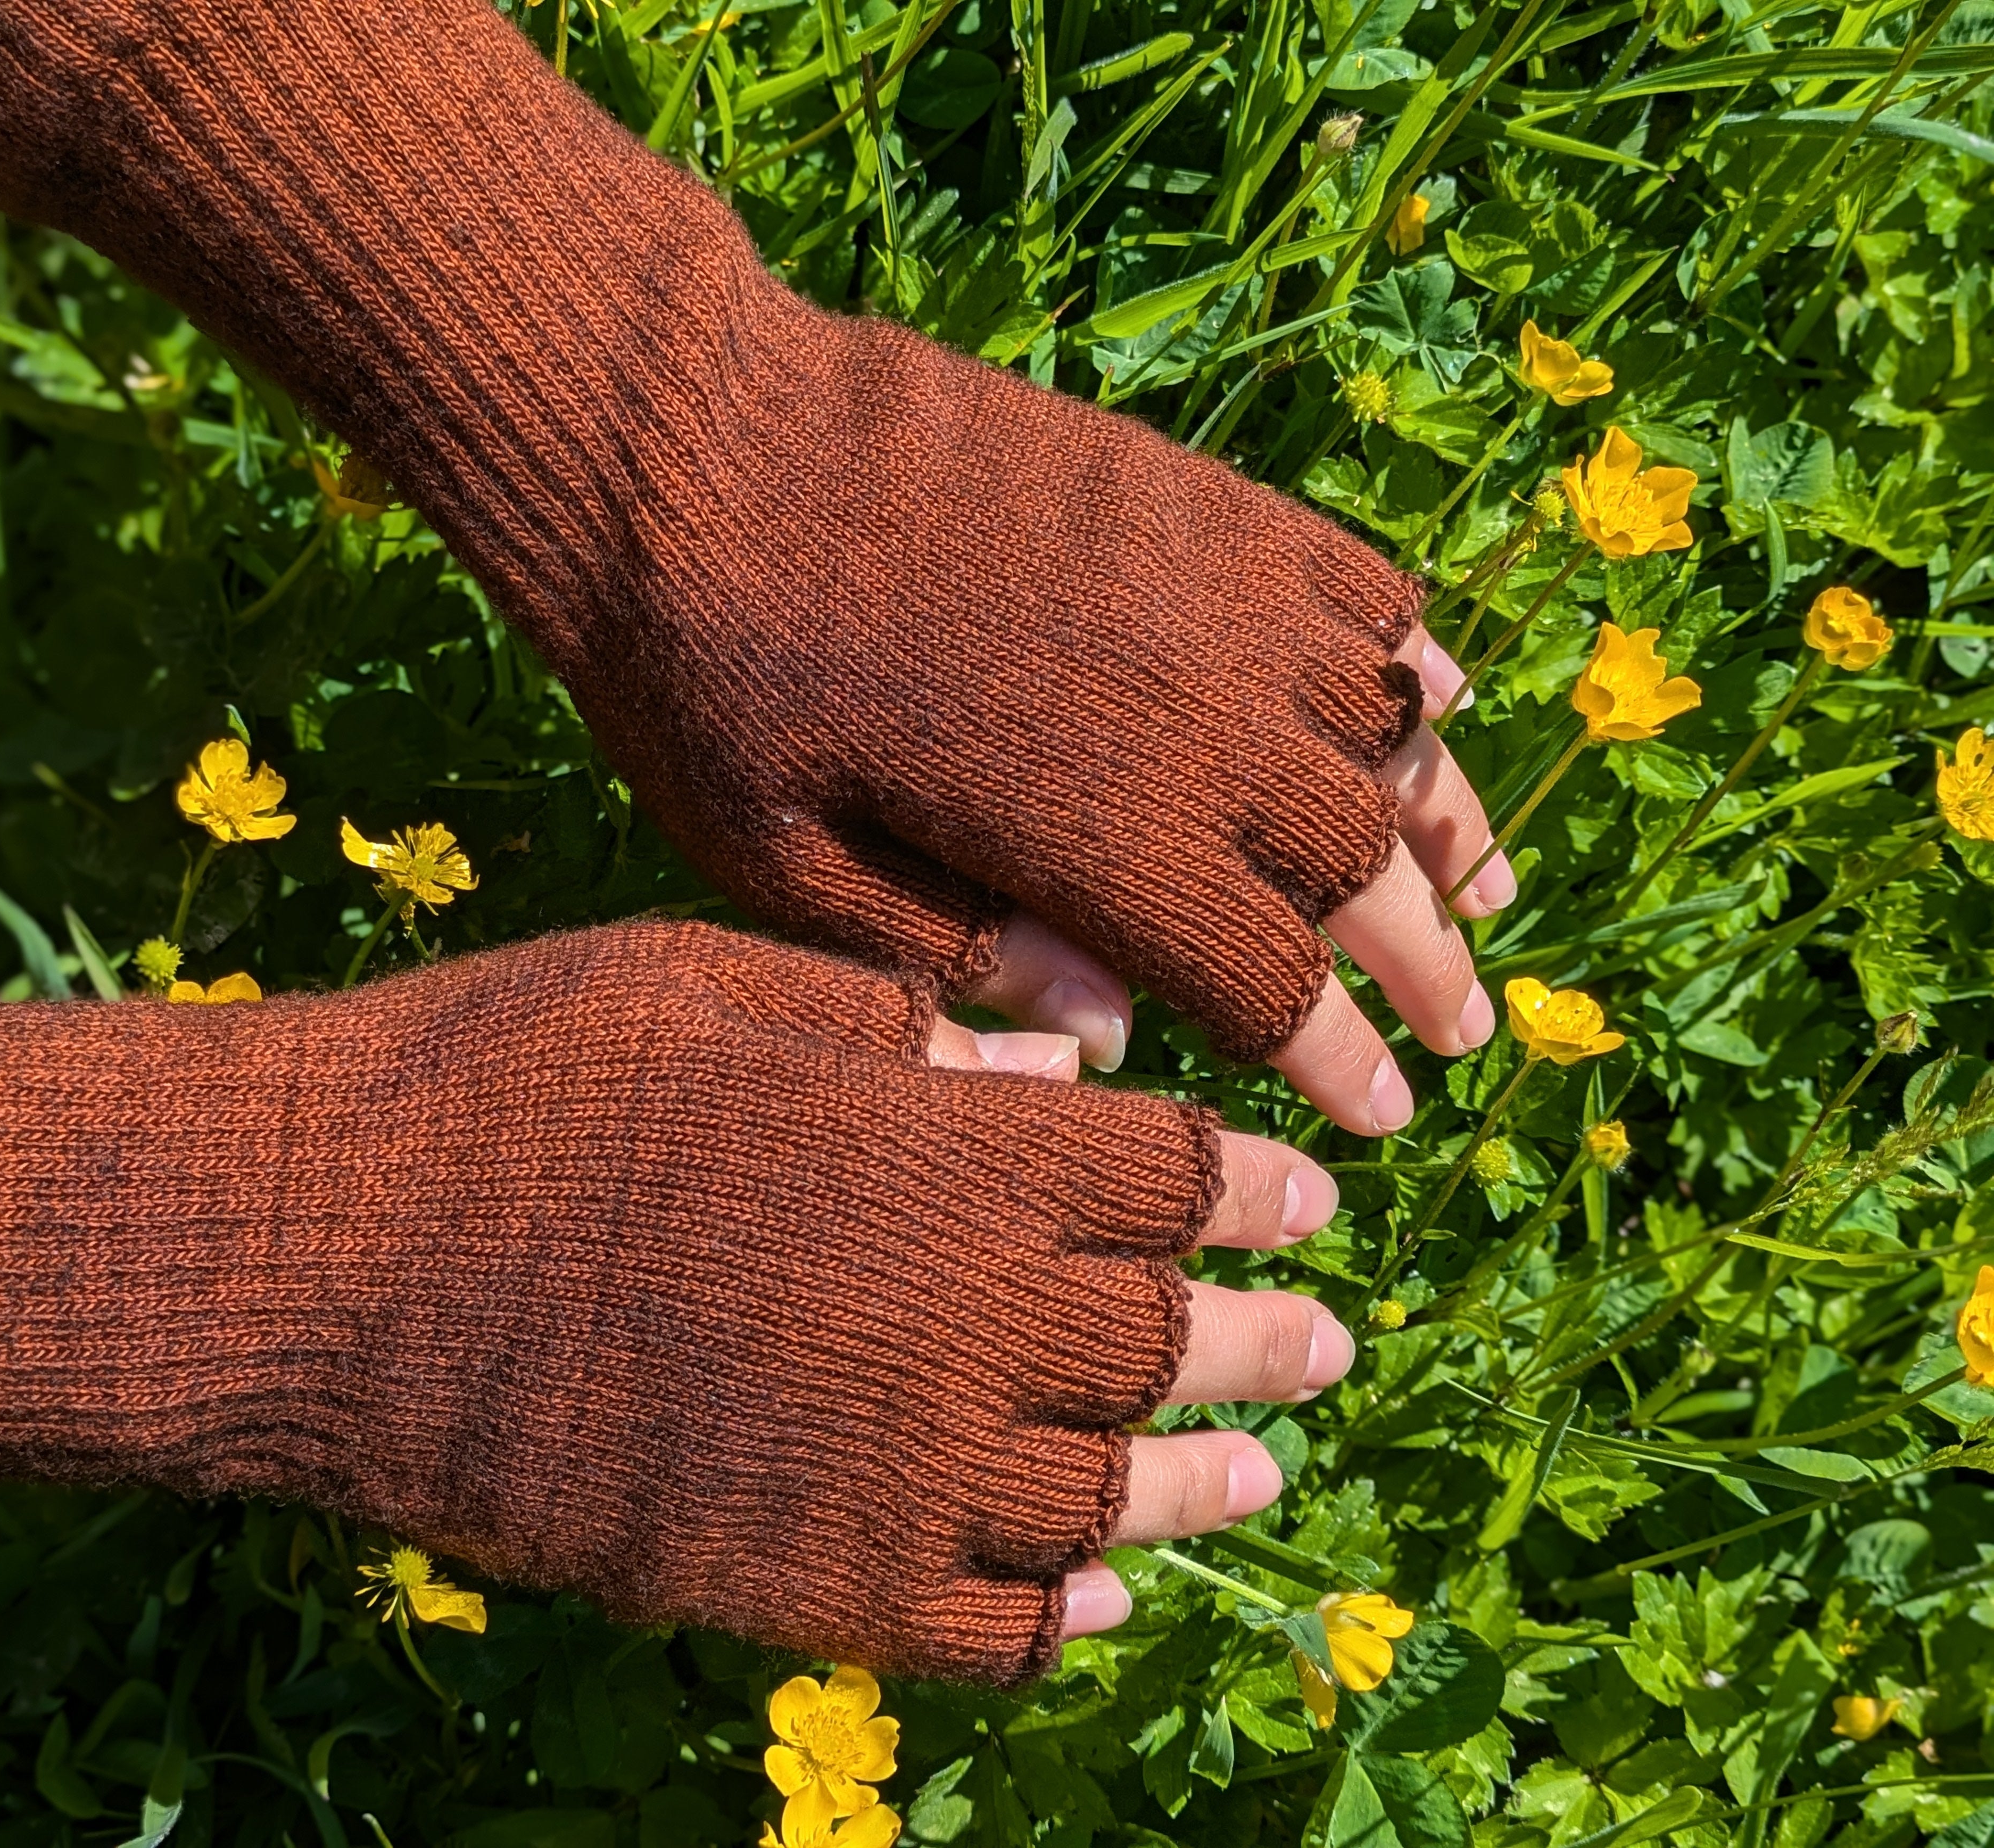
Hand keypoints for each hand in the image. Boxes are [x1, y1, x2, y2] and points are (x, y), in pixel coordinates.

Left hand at [0, 0, 1500, 1130]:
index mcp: (1094, 834)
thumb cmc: (712, 684)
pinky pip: (1355, 584)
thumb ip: (962, 965)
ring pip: (1388, 731)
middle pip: (1365, 868)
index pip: (1271, 984)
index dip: (1340, 1064)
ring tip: (1490, 896)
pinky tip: (1434, 705)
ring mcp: (1208, 590)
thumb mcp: (790, 874)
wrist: (688, 450)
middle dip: (1428, 966)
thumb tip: (1114, 1040)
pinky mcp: (1194, 495)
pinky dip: (1412, 658)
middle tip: (1469, 1034)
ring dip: (1451, 823)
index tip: (1384, 1120)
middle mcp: (1192, 716)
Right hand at [0, 922, 1351, 1682]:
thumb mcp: (733, 982)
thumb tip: (1068, 1069)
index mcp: (950, 1147)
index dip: (1254, 1185)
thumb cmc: (528, 1072)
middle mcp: (958, 1317)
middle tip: (1324, 1342)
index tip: (1303, 1194)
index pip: (1174, 1173)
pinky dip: (1056, 1614)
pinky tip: (1089, 1601)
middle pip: (1171, 1339)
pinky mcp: (802, 1580)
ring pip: (1106, 1496)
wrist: (351, 1253)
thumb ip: (918, 1031)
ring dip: (1197, 1486)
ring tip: (1255, 1479)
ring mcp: (888, 1466)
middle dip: (1268, 1337)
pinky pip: (984, 1626)